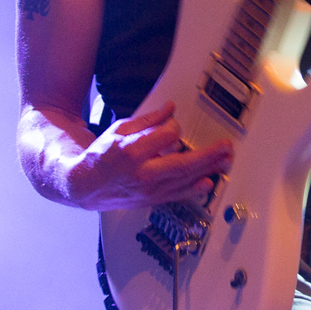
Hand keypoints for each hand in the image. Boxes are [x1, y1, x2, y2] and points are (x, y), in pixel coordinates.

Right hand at [68, 100, 232, 210]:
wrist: (84, 185)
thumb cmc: (101, 156)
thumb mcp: (119, 129)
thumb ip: (148, 121)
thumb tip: (169, 109)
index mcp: (131, 151)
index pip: (166, 136)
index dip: (174, 127)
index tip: (174, 124)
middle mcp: (142, 173)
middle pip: (183, 163)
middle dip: (208, 154)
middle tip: (226, 147)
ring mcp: (148, 190)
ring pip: (184, 180)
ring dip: (208, 170)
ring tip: (225, 161)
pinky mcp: (151, 200)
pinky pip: (178, 195)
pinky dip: (195, 189)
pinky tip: (208, 182)